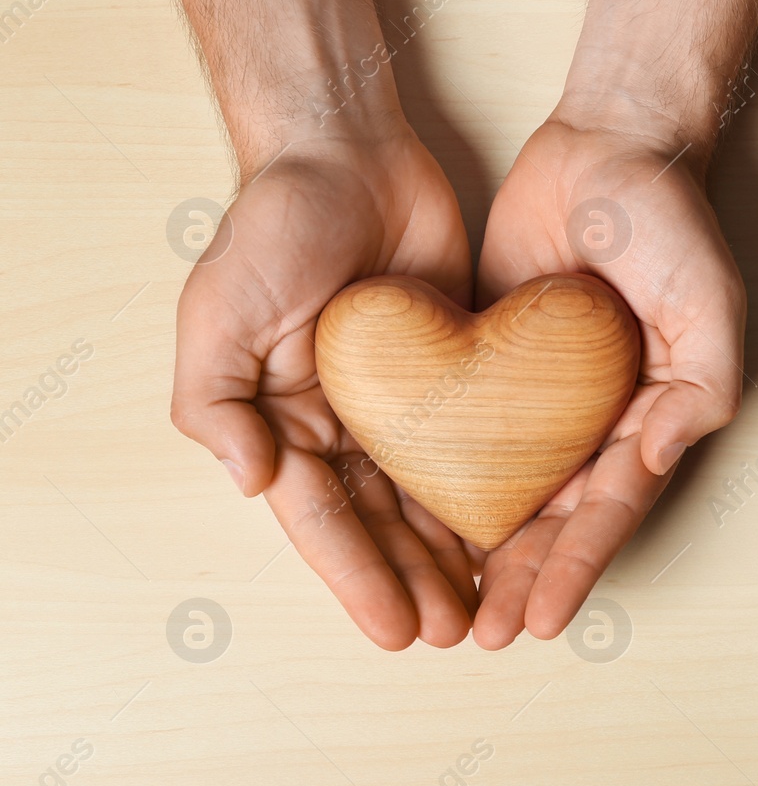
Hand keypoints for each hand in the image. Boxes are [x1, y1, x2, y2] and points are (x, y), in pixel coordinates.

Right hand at [171, 130, 480, 649]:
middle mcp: (343, 421)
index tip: (396, 631)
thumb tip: (251, 483)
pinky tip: (516, 534)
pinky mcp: (455, 370)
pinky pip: (477, 442)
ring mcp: (401, 399)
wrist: (347, 151)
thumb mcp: (219, 310)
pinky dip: (491, 490)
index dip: (357, 577)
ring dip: (452, 554)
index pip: (322, 518)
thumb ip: (214, 400)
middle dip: (412, 581)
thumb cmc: (273, 226)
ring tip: (484, 608)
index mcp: (283, 420)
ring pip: (430, 496)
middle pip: (380, 522)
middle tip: (452, 634)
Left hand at [470, 119, 745, 646]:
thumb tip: (656, 460)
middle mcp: (597, 420)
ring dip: (482, 552)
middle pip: (555, 518)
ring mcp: (542, 397)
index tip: (541, 621)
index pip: (611, 507)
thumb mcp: (710, 301)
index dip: (577, 567)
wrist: (607, 145)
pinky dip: (445, 480)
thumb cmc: (670, 222)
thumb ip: (704, 384)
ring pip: (507, 490)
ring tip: (451, 606)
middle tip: (483, 635)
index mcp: (651, 418)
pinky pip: (466, 431)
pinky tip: (414, 524)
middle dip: (523, 581)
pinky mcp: (491, 363)